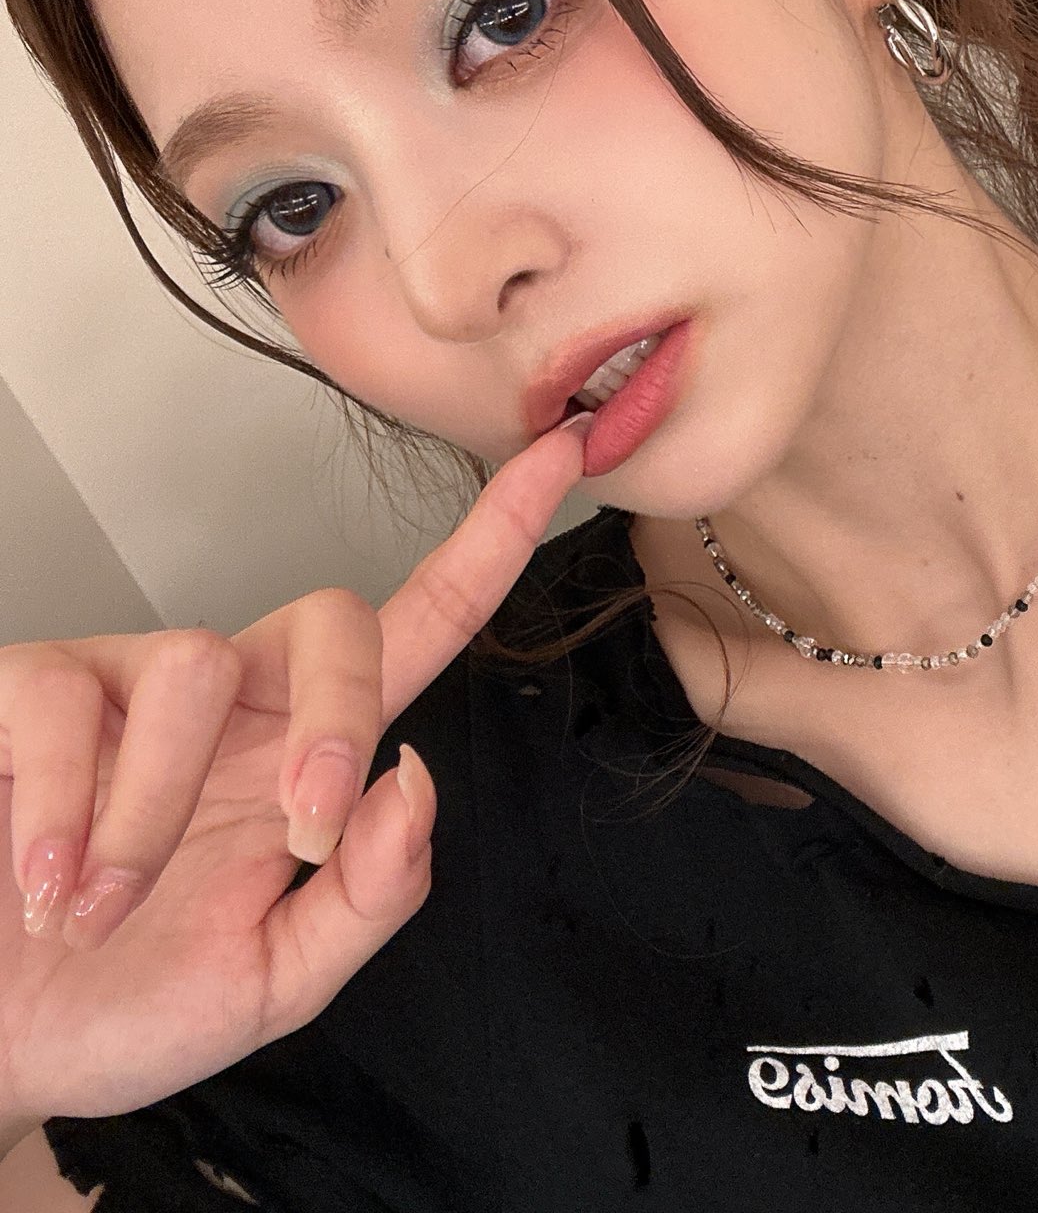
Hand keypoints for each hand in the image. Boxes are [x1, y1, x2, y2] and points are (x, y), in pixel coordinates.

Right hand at [0, 414, 590, 1126]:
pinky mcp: (28, 688)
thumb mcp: (271, 979)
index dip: (491, 544)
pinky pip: (64, 698)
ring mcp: (125, 681)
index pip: (417, 627)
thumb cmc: (125, 1000)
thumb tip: (416, 778)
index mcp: (304, 750)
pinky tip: (42, 883)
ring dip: (151, 821)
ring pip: (192, 669)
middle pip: (332, 617)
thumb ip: (370, 898)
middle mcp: (230, 695)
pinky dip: (60, 811)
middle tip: (300, 835)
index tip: (562, 459)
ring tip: (97, 913)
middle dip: (338, 715)